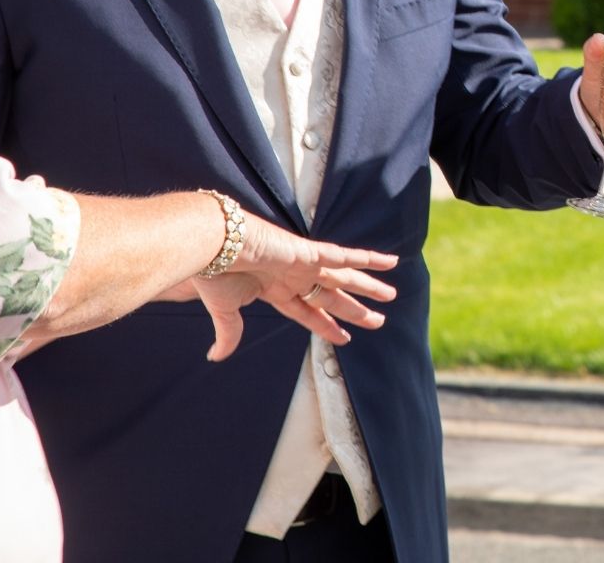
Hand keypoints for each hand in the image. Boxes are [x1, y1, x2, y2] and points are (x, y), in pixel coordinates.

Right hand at [190, 214, 398, 361]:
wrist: (212, 245)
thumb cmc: (215, 274)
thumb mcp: (225, 311)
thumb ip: (229, 334)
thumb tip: (216, 357)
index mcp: (275, 290)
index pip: (308, 312)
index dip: (327, 326)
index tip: (345, 338)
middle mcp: (293, 276)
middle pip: (333, 297)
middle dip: (356, 309)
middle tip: (379, 320)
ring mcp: (303, 263)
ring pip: (345, 277)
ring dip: (369, 286)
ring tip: (391, 295)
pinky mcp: (308, 251)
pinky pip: (344, 255)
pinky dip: (366, 258)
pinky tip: (387, 262)